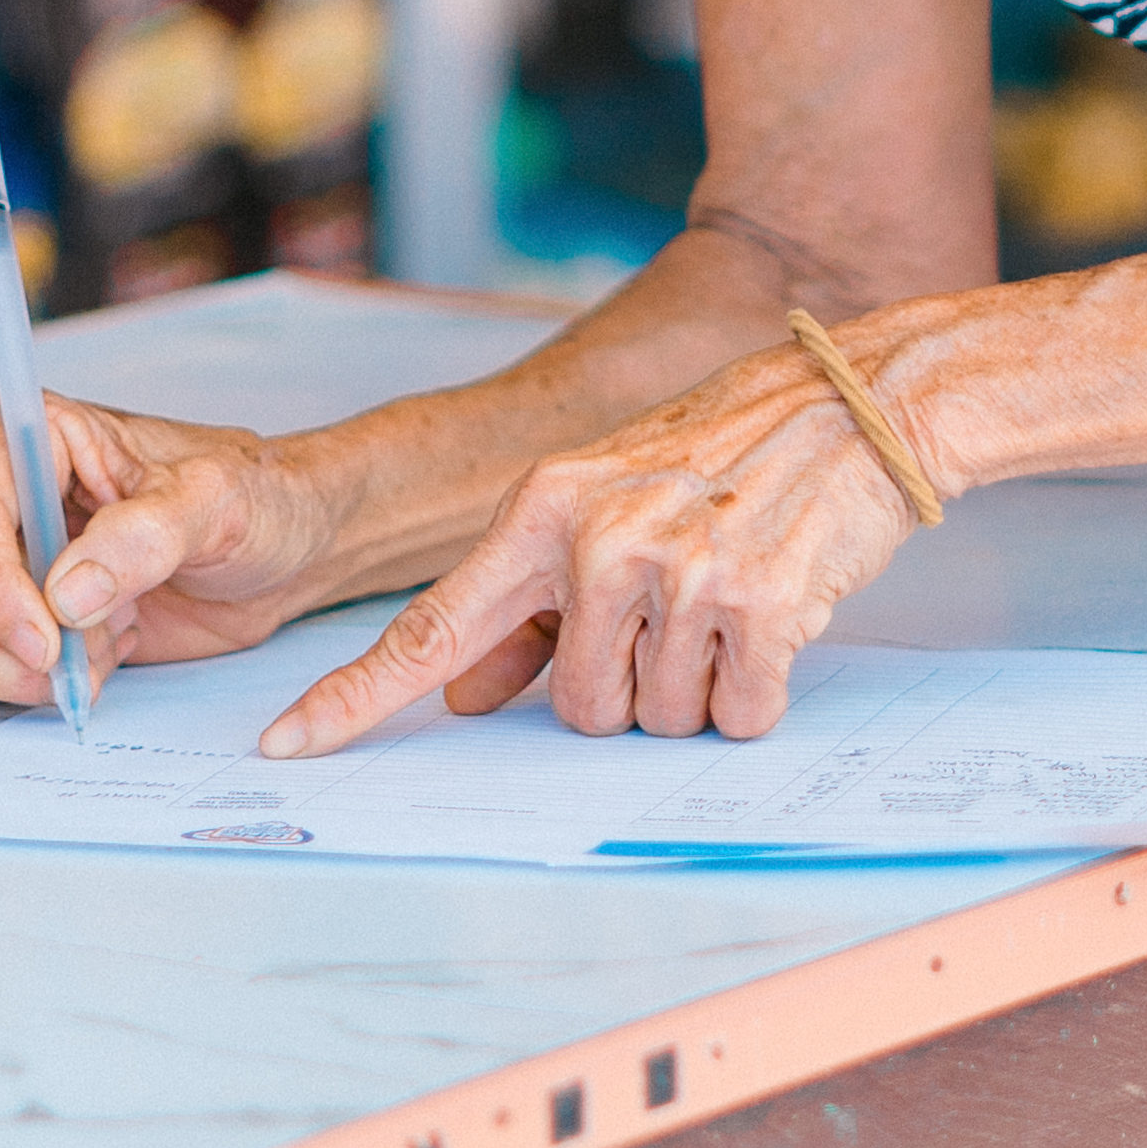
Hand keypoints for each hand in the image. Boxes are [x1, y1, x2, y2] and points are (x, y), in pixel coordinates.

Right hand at [0, 393, 346, 709]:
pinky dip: (29, 683)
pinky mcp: (22, 614)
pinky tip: (99, 660)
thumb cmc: (254, 499)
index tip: (40, 639)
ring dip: (8, 669)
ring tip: (99, 657)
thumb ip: (143, 538)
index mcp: (36, 436)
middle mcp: (3, 494)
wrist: (282, 548)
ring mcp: (4, 559)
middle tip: (57, 674)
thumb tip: (67, 592)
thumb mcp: (214, 503)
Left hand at [263, 338, 936, 752]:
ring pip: (657, 720)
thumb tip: (467, 696)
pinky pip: (736, 714)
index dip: (356, 697)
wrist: (858, 401)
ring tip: (733, 603)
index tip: (288, 745)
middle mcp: (599, 540)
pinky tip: (776, 621)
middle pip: (577, 712)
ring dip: (700, 689)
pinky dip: (758, 693)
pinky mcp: (758, 605)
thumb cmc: (727, 454)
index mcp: (546, 510)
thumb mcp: (607, 501)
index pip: (434, 626)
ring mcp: (677, 572)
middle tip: (680, 617)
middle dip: (631, 690)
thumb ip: (529, 605)